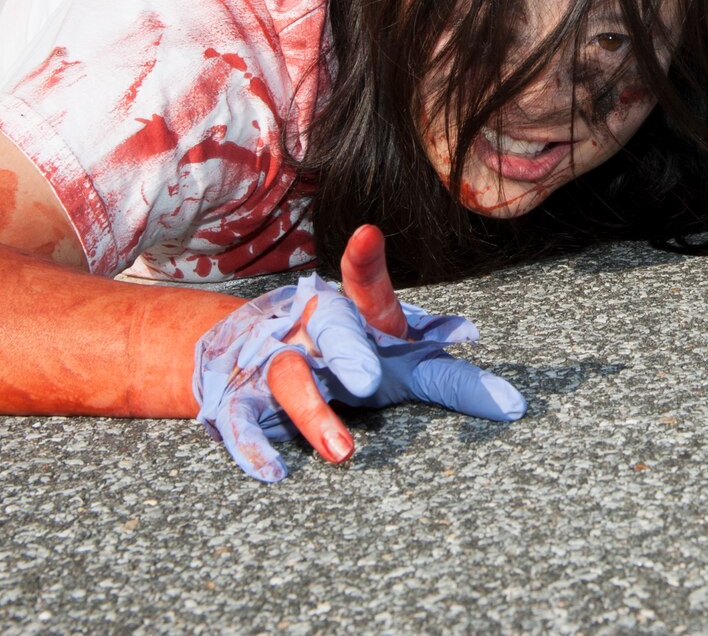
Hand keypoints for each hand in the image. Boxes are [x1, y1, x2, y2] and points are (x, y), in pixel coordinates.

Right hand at [192, 225, 524, 481]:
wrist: (239, 350)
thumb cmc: (334, 349)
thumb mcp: (385, 348)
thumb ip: (428, 349)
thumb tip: (467, 334)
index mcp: (352, 315)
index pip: (365, 290)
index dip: (364, 263)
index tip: (366, 235)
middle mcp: (313, 333)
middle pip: (329, 330)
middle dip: (347, 351)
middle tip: (368, 380)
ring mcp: (274, 365)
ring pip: (290, 379)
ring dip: (313, 412)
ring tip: (342, 451)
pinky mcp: (241, 400)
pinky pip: (243, 423)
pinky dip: (255, 447)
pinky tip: (273, 471)